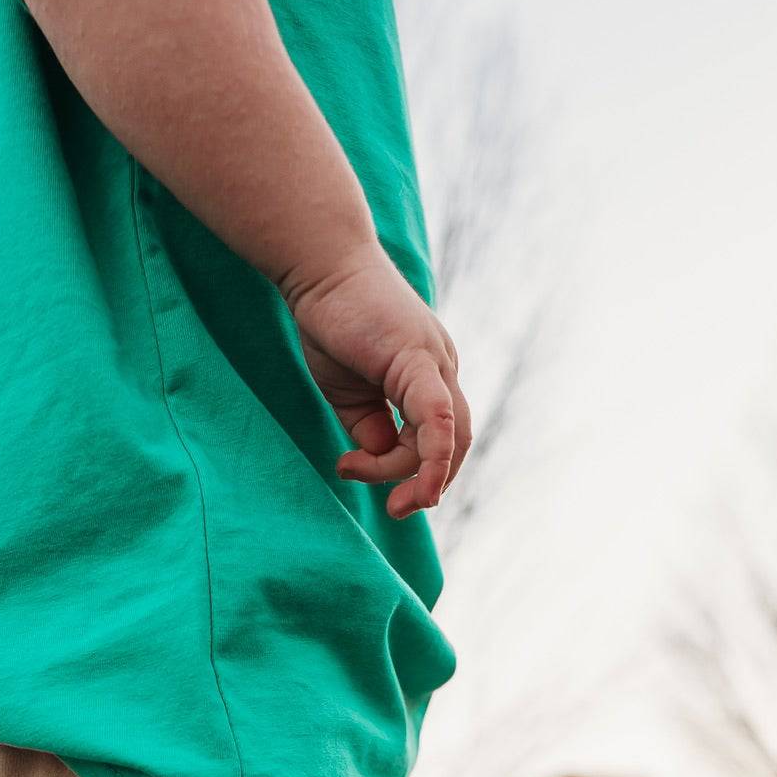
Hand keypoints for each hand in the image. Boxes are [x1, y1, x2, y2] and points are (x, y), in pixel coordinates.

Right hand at [286, 246, 471, 515]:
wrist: (320, 267)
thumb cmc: (331, 321)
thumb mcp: (349, 393)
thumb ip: (370, 428)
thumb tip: (383, 459)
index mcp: (429, 379)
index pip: (439, 440)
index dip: (413, 472)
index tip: (356, 473)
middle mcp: (443, 370)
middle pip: (456, 444)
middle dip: (430, 485)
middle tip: (395, 509)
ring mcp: (437, 362)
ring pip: (448, 438)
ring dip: (415, 475)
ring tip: (352, 469)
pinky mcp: (420, 358)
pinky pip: (439, 419)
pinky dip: (432, 459)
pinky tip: (417, 488)